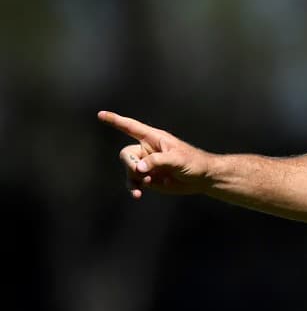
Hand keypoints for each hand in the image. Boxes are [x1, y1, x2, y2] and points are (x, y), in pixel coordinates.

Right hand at [97, 111, 212, 198]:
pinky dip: (134, 188)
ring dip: (133, 179)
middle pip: (126, 154)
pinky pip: (134, 182)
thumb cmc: (193, 162)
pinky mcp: (149, 178)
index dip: (116, 121)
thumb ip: (157, 161)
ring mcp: (147, 165)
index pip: (131, 127)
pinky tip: (137, 194)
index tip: (100, 115)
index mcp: (154, 138)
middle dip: (130, 165)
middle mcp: (147, 150)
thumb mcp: (177, 159)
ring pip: (129, 170)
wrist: (201, 178)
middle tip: (142, 173)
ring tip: (147, 183)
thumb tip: (138, 168)